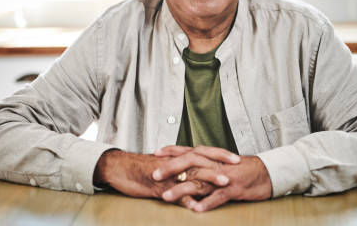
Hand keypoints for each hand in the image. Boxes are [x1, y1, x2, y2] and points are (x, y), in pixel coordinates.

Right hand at [92, 149, 225, 208]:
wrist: (118, 168)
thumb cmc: (140, 169)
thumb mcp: (164, 168)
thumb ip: (179, 170)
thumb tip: (195, 176)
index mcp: (177, 158)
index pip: (202, 151)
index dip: (219, 153)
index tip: (236, 157)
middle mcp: (175, 163)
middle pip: (202, 158)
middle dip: (220, 161)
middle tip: (237, 165)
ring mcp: (167, 174)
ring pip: (191, 173)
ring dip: (209, 178)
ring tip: (223, 183)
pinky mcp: (158, 185)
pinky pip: (174, 193)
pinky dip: (185, 199)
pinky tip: (196, 206)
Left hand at [154, 145, 272, 211]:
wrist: (267, 173)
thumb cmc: (243, 170)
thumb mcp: (221, 164)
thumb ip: (205, 165)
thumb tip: (188, 169)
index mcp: (211, 157)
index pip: (187, 151)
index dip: (171, 151)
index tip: (155, 153)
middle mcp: (214, 164)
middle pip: (189, 163)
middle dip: (170, 169)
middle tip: (154, 175)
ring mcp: (223, 177)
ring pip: (199, 182)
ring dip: (181, 190)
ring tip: (167, 197)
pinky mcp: (233, 189)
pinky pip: (218, 197)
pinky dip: (207, 203)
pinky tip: (196, 209)